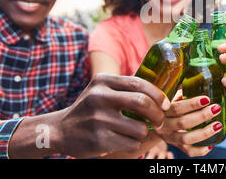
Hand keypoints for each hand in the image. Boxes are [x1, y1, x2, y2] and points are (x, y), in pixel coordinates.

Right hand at [53, 73, 170, 157]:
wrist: (59, 131)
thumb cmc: (90, 109)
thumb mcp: (102, 90)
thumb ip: (126, 88)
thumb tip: (163, 89)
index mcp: (102, 81)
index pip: (139, 83)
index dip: (158, 94)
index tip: (165, 104)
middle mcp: (99, 97)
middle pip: (143, 102)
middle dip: (157, 114)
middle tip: (159, 121)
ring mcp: (98, 119)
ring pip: (140, 128)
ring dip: (144, 133)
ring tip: (137, 133)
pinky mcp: (98, 140)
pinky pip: (131, 143)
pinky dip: (134, 144)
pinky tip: (125, 141)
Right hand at [155, 91, 222, 156]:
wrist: (153, 122)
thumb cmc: (166, 105)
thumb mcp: (169, 97)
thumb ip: (181, 92)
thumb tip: (200, 80)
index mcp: (161, 111)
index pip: (177, 108)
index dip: (192, 104)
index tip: (207, 99)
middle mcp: (163, 126)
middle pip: (183, 123)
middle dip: (202, 116)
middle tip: (216, 108)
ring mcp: (169, 138)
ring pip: (187, 139)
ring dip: (204, 133)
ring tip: (218, 125)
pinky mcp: (176, 146)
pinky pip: (189, 152)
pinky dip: (201, 150)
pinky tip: (212, 144)